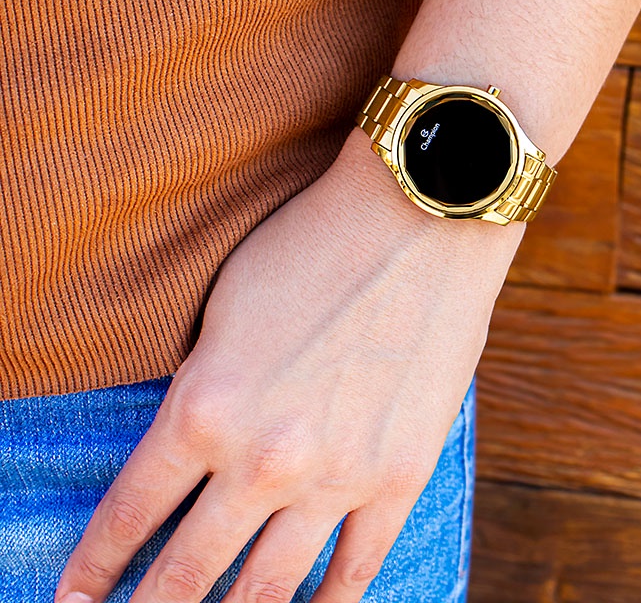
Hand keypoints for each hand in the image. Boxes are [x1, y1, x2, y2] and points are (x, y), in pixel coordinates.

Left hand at [55, 130, 522, 602]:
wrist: (419, 217)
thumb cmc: (316, 243)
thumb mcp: (226, 306)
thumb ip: (204, 389)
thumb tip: (195, 449)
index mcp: (206, 407)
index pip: (129, 515)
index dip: (96, 567)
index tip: (80, 597)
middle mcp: (265, 459)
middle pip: (189, 571)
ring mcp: (339, 476)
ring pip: (270, 589)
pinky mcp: (401, 475)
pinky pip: (357, 569)